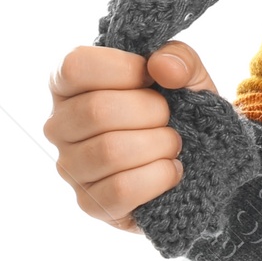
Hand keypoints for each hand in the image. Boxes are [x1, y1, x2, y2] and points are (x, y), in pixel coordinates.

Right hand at [43, 42, 216, 232]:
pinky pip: (121, 189)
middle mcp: (60, 126)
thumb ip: (178, 57)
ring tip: (172, 143)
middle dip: (152, 110)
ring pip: (109, 151)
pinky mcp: (90, 203)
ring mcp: (70, 168)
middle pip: (96, 110)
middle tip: (168, 117)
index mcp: (72, 85)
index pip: (75, 66)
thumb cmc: (180, 107)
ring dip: (159, 144)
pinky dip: (159, 176)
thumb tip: (161, 66)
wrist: (201, 157)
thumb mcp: (187, 72)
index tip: (151, 78)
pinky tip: (170, 170)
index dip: (123, 69)